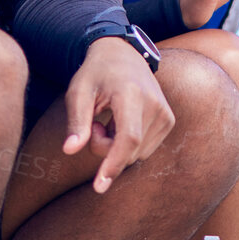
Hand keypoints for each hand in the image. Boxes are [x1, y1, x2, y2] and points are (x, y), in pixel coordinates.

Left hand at [61, 36, 173, 192]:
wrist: (124, 54)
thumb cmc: (96, 73)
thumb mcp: (78, 91)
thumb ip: (76, 121)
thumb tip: (70, 150)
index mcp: (132, 94)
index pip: (128, 138)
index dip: (113, 163)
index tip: (99, 186)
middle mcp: (155, 105)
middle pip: (128, 150)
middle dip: (105, 148)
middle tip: (94, 124)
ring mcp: (165, 113)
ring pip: (137, 154)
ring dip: (116, 147)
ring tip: (108, 120)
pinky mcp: (168, 121)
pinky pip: (144, 149)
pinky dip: (128, 144)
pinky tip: (121, 123)